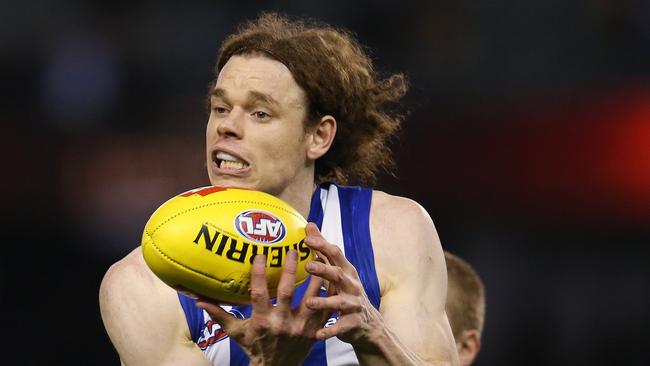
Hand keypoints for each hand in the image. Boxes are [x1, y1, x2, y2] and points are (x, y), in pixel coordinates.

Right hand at [196, 250, 329, 365]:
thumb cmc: (255, 347)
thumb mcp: (236, 333)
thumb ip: (219, 314)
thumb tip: (198, 300)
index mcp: (262, 321)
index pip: (260, 293)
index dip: (260, 273)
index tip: (260, 254)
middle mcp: (282, 323)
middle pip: (288, 291)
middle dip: (291, 268)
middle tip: (293, 248)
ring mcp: (301, 327)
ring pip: (312, 297)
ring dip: (316, 276)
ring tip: (318, 256)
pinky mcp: (315, 330)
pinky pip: (325, 308)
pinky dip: (329, 292)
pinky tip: (332, 276)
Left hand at [303, 223, 384, 347]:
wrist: (369, 324)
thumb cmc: (346, 291)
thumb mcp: (337, 269)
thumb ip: (322, 249)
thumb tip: (309, 225)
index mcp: (346, 271)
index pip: (335, 254)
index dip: (322, 245)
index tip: (306, 239)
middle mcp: (352, 285)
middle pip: (338, 275)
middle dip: (324, 270)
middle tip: (308, 265)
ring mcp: (354, 304)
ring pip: (339, 302)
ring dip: (324, 302)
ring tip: (309, 303)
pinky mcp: (354, 323)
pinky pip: (341, 327)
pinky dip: (330, 331)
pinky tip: (317, 335)